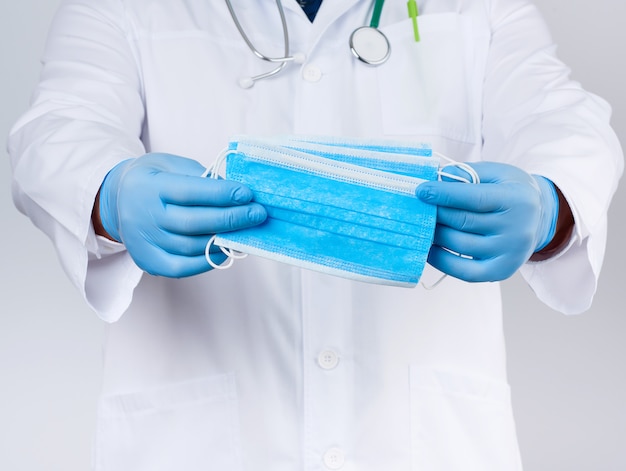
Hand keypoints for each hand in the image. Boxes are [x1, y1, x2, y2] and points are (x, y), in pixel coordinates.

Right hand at [96, 153, 266, 276]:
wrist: (118, 199)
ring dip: (223, 241)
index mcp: (150, 186)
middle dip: (231, 219)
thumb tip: (237, 195)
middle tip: (257, 214)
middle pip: (194, 222)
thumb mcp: (173, 166)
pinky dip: (207, 261)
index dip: (222, 194)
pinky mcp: (148, 261)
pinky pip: (182, 267)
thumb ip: (202, 179)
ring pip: (191, 246)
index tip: (247, 194)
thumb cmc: (155, 179)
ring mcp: (143, 241)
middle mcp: (144, 215)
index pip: (191, 191)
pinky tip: (225, 250)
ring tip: (246, 232)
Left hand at [415, 162, 557, 281]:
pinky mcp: (501, 271)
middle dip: (436, 213)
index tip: (420, 190)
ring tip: (422, 224)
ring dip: (435, 234)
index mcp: (517, 200)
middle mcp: (516, 229)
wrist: (539, 218)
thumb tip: (434, 181)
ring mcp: (509, 253)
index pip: (473, 198)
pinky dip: (441, 260)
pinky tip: (429, 248)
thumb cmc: (510, 191)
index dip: (443, 194)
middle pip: (463, 222)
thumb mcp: (496, 173)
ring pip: (459, 244)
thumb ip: (467, 174)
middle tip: (417, 206)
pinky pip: (463, 271)